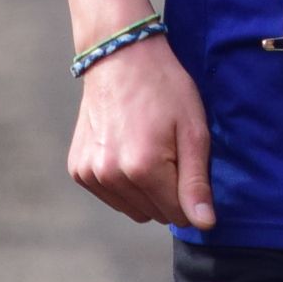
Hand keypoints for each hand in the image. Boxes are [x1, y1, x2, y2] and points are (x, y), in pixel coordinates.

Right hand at [68, 21, 216, 227]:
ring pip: (132, 209)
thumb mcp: (193, 130)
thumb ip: (196, 182)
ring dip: (145, 191)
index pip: (178, 215)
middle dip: (168, 192)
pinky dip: (122, 183)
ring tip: (147, 150)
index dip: (190, 194)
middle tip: (168, 152)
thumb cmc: (164, 88)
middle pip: (155, 214)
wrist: (120, 56)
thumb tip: (204, 225)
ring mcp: (90, 174)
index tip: (188, 164)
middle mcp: (111, 175)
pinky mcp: (78, 170)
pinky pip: (111, 196)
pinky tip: (127, 150)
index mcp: (143, 168)